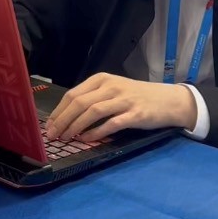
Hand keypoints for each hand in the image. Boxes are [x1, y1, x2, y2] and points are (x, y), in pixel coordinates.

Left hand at [45, 73, 196, 141]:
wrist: (168, 100)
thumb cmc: (137, 96)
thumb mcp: (113, 90)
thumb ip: (92, 98)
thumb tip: (66, 117)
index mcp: (102, 79)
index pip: (73, 94)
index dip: (58, 111)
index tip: (49, 126)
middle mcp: (111, 87)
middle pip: (79, 102)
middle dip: (63, 120)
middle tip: (53, 135)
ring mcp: (123, 100)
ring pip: (92, 111)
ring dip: (75, 126)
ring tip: (66, 138)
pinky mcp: (135, 114)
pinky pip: (110, 124)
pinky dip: (96, 132)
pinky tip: (86, 139)